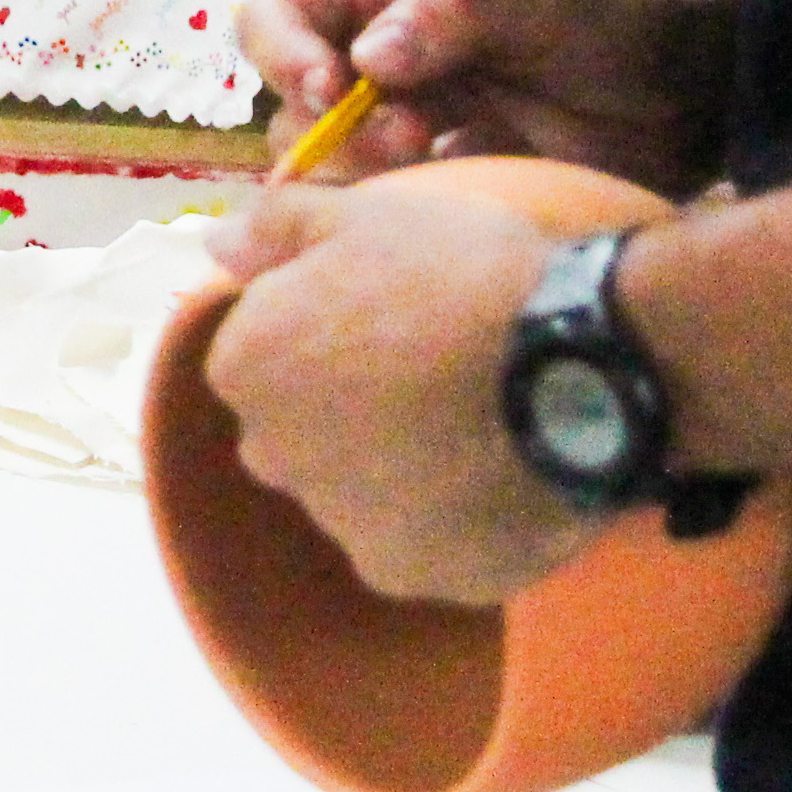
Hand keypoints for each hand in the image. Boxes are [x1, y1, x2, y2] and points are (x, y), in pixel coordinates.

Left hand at [199, 186, 606, 607]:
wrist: (575, 363)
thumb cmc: (459, 273)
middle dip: (345, 412)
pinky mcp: (415, 576)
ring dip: (398, 469)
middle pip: (299, 435)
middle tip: (430, 372)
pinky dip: (450, 520)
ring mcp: (343, 527)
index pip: (262, 356)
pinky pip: (422, 545)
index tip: (388, 317)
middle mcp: (275, 458)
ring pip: (360, 497)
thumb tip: (215, 244)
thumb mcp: (368, 216)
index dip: (325, 334)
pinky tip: (501, 476)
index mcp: (247, 367)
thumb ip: (279, 228)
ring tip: (480, 424)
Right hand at [244, 0, 736, 196]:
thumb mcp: (548, 2)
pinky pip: (383, 219)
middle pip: (292, 110)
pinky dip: (391, 227)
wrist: (699, 101)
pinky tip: (442, 227)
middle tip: (411, 143)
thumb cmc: (625, 26)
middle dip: (331, 134)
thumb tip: (365, 60)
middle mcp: (386, 73)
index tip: (331, 89)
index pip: (281, 16)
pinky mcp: (445, 197)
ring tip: (435, 177)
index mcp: (391, 7)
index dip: (282, 53)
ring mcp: (413, 139)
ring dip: (359, 183)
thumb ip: (457, 14)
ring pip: (329, 174)